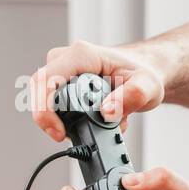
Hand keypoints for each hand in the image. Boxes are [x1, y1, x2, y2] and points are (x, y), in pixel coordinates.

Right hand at [30, 39, 168, 141]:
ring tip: (104, 122)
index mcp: (82, 55)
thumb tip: (107, 113)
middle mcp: (66, 59)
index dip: (44, 109)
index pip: (46, 80)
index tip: (59, 132)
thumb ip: (131, 98)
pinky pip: (56, 105)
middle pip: (40, 93)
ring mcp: (62, 71)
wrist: (145, 70)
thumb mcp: (148, 86)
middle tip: (83, 134)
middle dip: (56, 120)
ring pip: (47, 102)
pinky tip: (98, 120)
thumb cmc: (144, 74)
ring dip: (70, 121)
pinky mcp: (63, 83)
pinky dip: (74, 119)